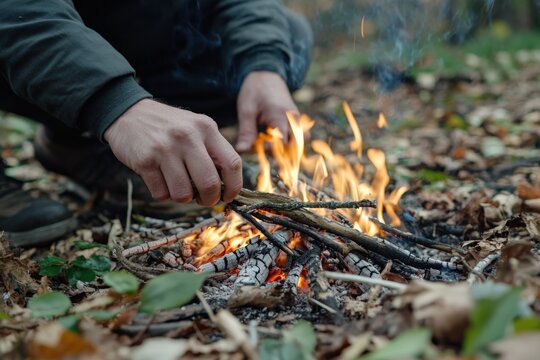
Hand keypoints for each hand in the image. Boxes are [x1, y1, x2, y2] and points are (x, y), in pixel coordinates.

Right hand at [104, 99, 241, 205]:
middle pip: (210, 183)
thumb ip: (213, 151)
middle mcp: (188, 136)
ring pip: (183, 194)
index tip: (228, 196)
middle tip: (203, 199)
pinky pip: (161, 194)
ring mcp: (165, 148)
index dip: (234, 186)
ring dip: (182, 197)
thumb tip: (227, 186)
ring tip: (177, 185)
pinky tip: (159, 179)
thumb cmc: (168, 127)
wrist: (127, 113)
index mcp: (206, 128)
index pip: (232, 163)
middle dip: (209, 199)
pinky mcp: (145, 160)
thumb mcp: (195, 128)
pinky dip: (162, 193)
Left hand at [235, 71, 297, 151]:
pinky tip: (272, 138)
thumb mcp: (246, 111)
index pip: (283, 143)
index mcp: (280, 116)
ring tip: (267, 142)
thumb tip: (242, 151)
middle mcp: (293, 119)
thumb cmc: (254, 91)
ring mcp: (297, 120)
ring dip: (284, 149)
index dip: (271, 151)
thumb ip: (246, 133)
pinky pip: (297, 138)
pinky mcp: (297, 121)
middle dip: (278, 152)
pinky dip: (287, 143)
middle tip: (261, 146)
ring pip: (298, 144)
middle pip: (294, 147)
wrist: (266, 74)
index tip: (257, 147)